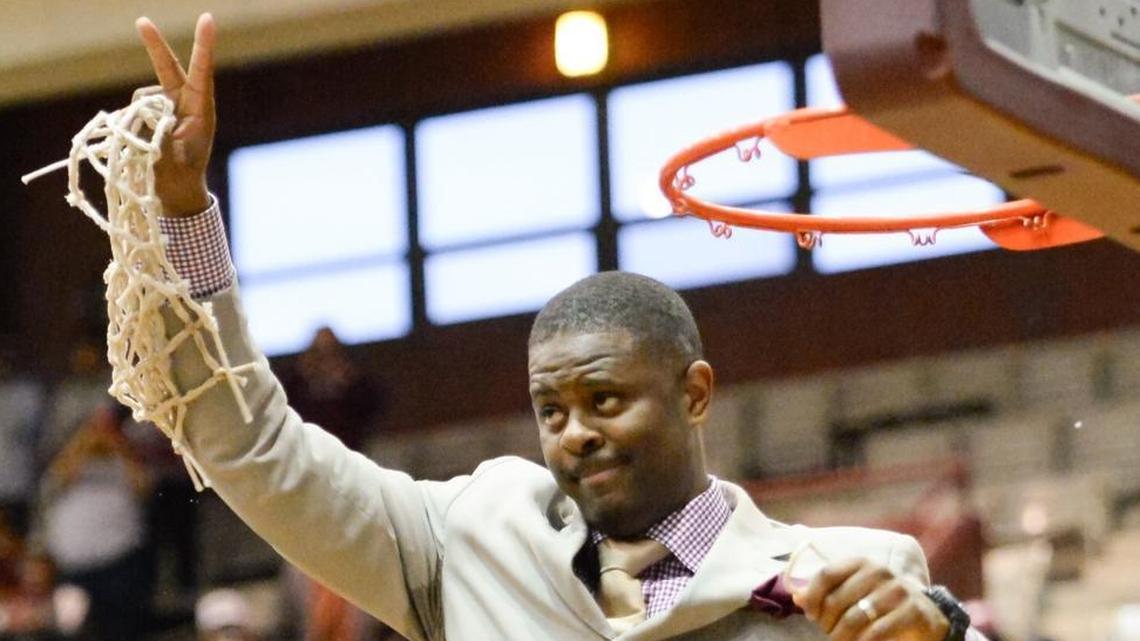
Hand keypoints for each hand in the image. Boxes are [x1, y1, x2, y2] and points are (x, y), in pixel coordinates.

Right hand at [135, 13, 216, 216]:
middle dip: (154, 46)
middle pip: (168, 69)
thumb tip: (146, 114)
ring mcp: (165, 108)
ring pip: (143, 97)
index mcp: (200, 110)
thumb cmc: (181, 176)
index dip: (203, 46)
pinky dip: (130, 123)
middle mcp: (183, 103)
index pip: (201, 72)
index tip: (207, 19)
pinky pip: (132, 110)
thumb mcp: (176, 159)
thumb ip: (162, 136)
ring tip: (152, 145)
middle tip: (142, 21)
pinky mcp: (148, 115)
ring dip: (140, 115)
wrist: (176, 192)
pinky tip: (139, 142)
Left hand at [794, 557, 948, 640]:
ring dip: (841, 636)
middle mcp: (879, 571)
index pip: (826, 574)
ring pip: (854, 618)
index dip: (813, 597)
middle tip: (828, 634)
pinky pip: (877, 631)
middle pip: (837, 600)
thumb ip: (826, 592)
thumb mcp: (853, 592)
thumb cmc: (880, 603)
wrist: (927, 615)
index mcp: (861, 563)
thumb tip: (797, 598)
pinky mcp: (912, 610)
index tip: (812, 616)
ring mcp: (897, 590)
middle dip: (827, 623)